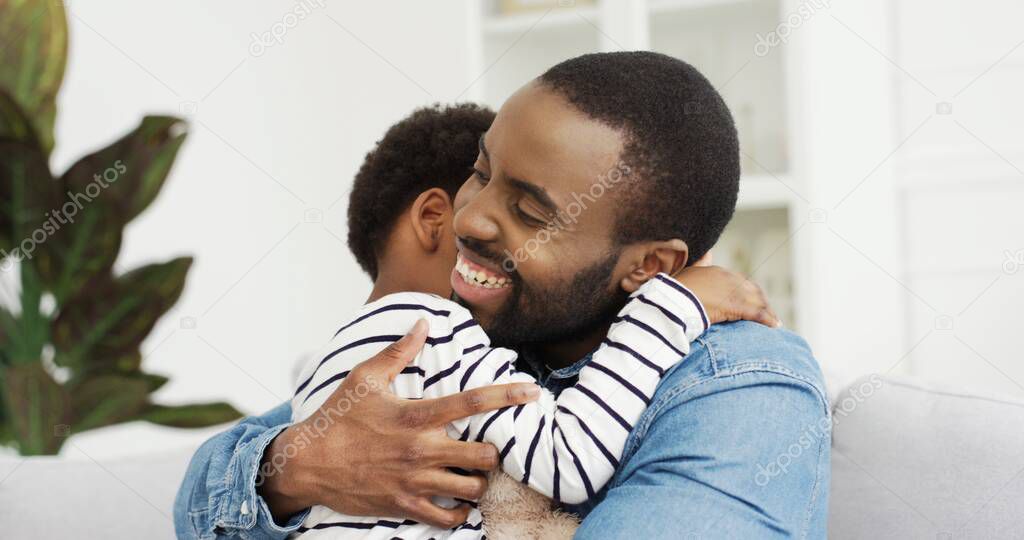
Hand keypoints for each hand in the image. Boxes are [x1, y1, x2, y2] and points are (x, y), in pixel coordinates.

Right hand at [258, 319, 540, 527]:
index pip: (472, 403)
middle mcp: (421, 450)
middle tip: (483, 446)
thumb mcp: (365, 377)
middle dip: (492, 451)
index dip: (507, 395)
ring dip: (478, 481)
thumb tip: (423, 324)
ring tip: (471, 473)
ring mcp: (415, 481)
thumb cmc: (338, 417)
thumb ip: (399, 351)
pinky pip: (449, 518)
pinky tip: (456, 500)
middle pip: (484, 455)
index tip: (532, 390)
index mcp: (416, 416)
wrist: (307, 462)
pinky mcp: (405, 505)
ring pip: (472, 488)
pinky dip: (459, 511)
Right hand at [673, 265, 780, 327]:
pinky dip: (767, 319)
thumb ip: (700, 263)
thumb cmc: (674, 291)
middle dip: (762, 301)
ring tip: (774, 322)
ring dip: (768, 311)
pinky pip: (756, 312)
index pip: (739, 282)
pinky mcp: (736, 305)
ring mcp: (734, 291)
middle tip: (769, 313)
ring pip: (757, 301)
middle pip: (752, 290)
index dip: (748, 292)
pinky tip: (774, 326)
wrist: (670, 300)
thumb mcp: (688, 273)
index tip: (752, 301)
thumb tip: (709, 252)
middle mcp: (729, 278)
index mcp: (717, 272)